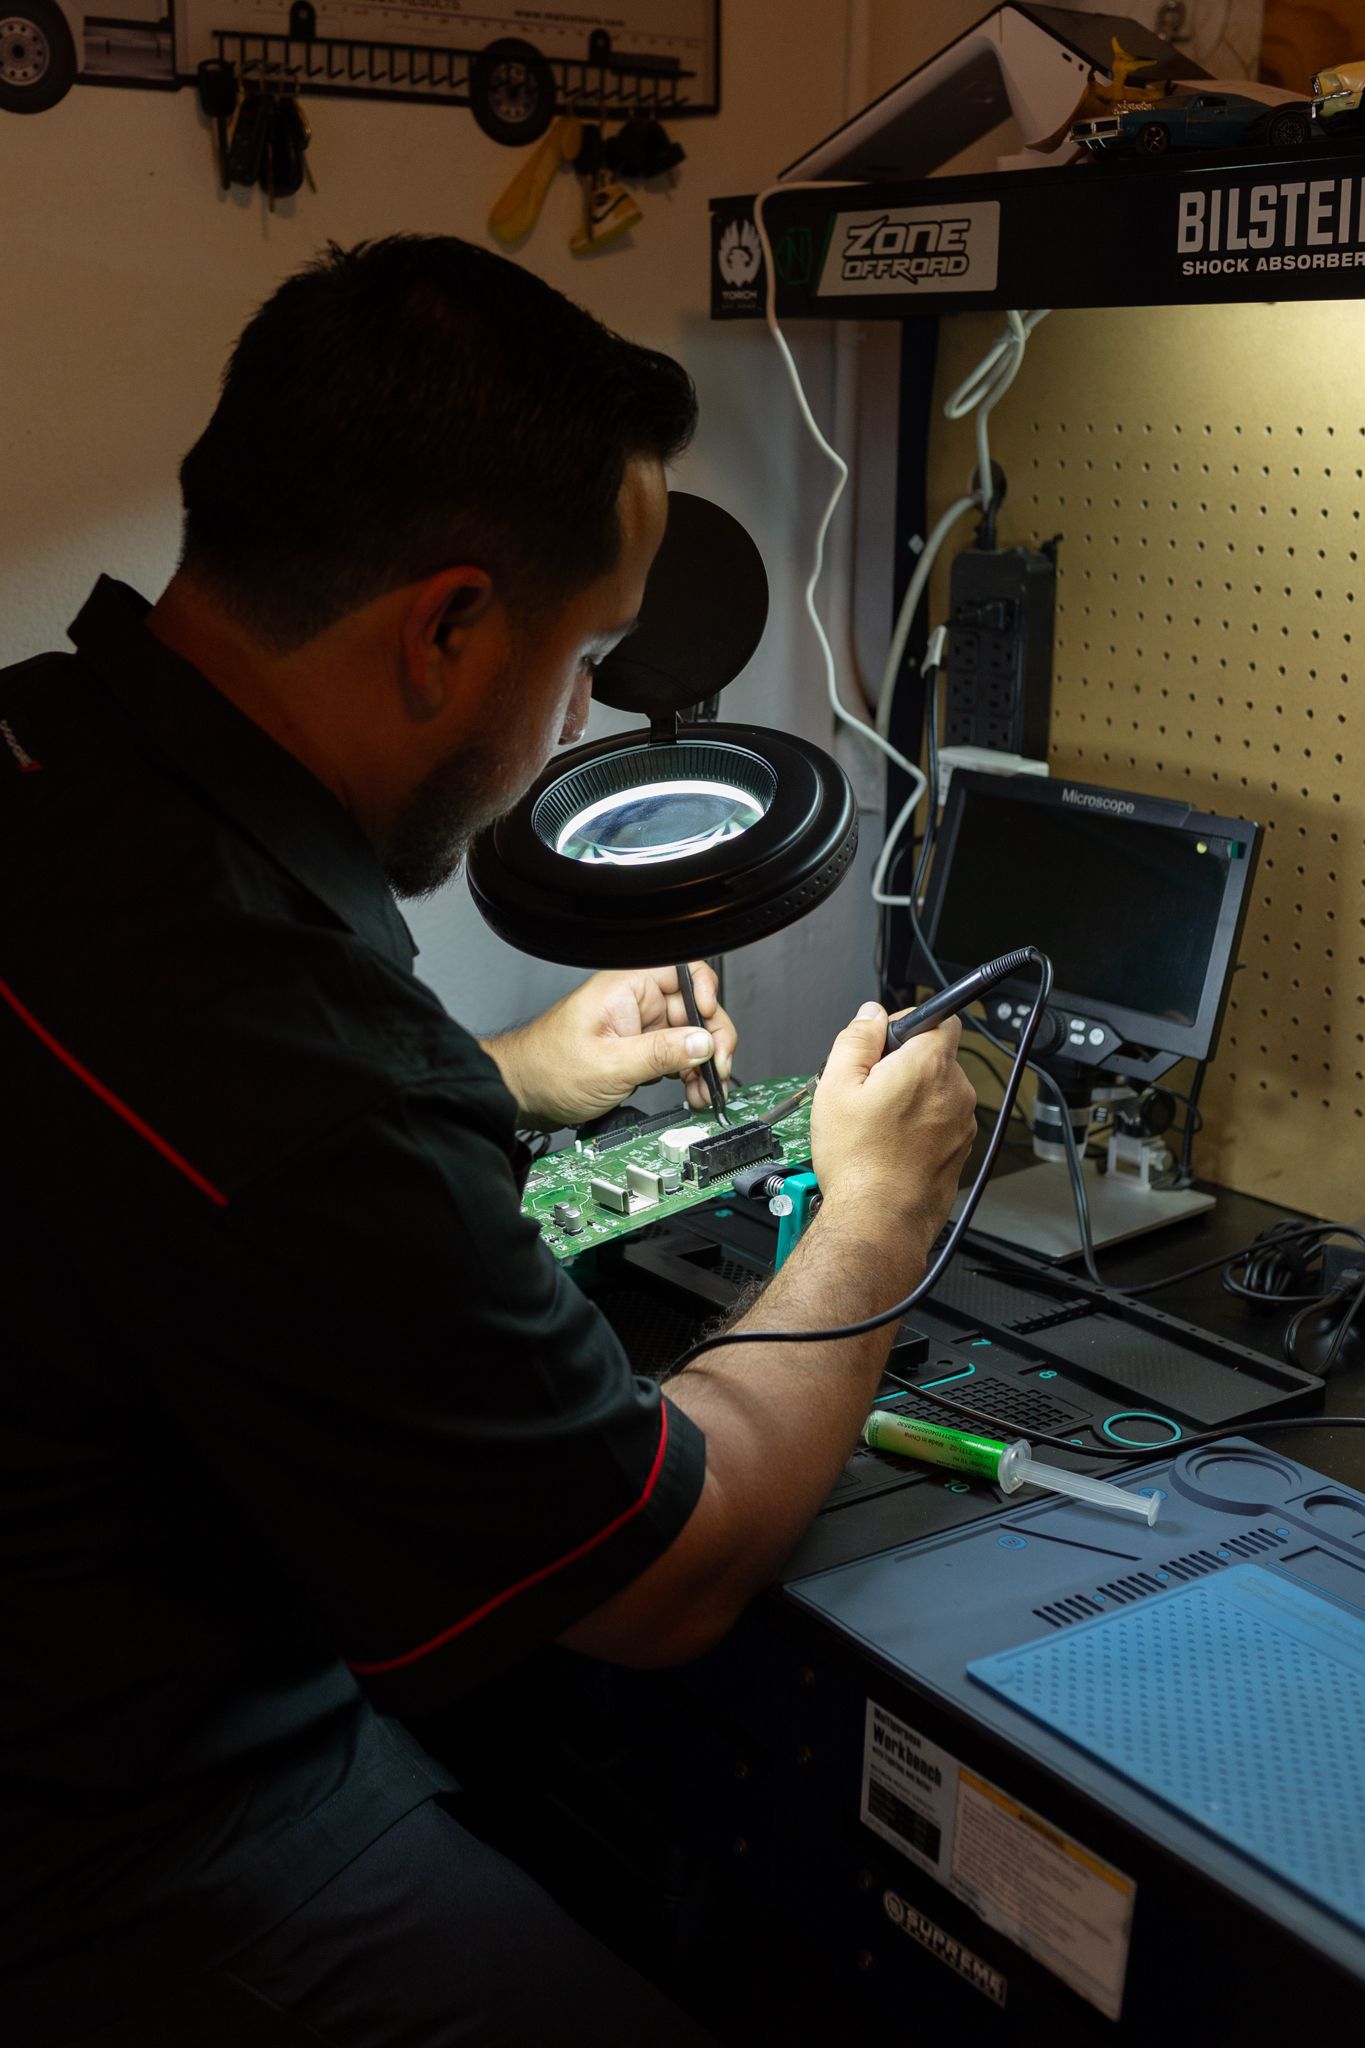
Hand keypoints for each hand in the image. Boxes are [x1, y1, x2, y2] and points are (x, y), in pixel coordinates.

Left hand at [479, 962, 737, 1130]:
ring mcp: (639, 1025)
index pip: (684, 970)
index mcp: (625, 988)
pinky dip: (688, 1073)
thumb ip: (659, 1053)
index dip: (705, 994)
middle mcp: (636, 1001)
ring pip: (690, 1035)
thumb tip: (703, 1043)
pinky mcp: (639, 1048)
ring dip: (703, 1062)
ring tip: (704, 1089)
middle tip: (717, 1068)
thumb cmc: (547, 1069)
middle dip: (712, 1039)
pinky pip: (676, 1054)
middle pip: (696, 1007)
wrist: (522, 1093)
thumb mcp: (609, 1065)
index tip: (708, 1027)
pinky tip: (692, 1091)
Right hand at [810, 999, 976, 1248]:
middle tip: (869, 1089)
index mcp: (928, 1065)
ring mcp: (962, 1122)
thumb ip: (856, 1039)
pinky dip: (921, 1123)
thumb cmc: (858, 1159)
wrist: (879, 1218)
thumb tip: (870, 1014)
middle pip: (936, 1055)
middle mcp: (956, 1090)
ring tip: (877, 1122)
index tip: (882, 1042)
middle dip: (905, 1063)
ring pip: (939, 1089)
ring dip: (913, 1095)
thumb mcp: (835, 1086)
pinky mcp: (960, 1148)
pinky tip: (892, 1143)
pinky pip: (941, 1120)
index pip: (939, 1018)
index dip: (907, 1023)